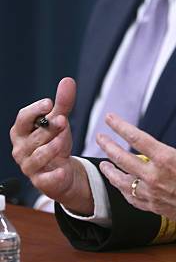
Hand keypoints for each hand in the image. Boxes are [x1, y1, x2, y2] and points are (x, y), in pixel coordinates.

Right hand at [10, 77, 93, 214]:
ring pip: (39, 155)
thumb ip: (63, 103)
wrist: (62, 170)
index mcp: (22, 131)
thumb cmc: (55, 142)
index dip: (34, 110)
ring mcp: (29, 166)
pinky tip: (63, 170)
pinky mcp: (40, 181)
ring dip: (52, 147)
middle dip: (49, 128)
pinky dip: (54, 175)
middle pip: (33, 136)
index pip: (22, 118)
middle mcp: (21, 149)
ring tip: (63, 140)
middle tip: (62, 120)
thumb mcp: (59, 121)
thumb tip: (68, 81)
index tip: (49, 103)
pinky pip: (45, 178)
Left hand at [97, 99, 175, 235]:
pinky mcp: (154, 207)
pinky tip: (119, 185)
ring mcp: (152, 193)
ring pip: (122, 181)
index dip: (120, 126)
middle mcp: (155, 176)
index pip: (137, 138)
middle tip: (99, 136)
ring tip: (102, 163)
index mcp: (167, 159)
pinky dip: (122, 190)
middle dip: (108, 146)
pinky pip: (131, 198)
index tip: (109, 118)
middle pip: (123, 159)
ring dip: (110, 170)